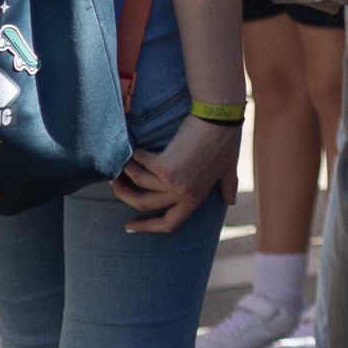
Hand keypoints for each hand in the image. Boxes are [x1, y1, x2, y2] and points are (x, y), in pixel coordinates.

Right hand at [114, 116, 238, 233]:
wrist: (218, 120)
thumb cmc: (224, 141)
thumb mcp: (228, 168)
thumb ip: (228, 186)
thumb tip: (231, 201)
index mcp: (196, 198)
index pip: (170, 223)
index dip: (148, 227)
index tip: (129, 226)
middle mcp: (183, 194)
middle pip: (144, 204)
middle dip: (125, 195)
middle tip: (116, 185)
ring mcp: (172, 182)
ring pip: (137, 181)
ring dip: (126, 171)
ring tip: (123, 161)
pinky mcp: (163, 166)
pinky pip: (138, 162)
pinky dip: (134, 154)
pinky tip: (133, 147)